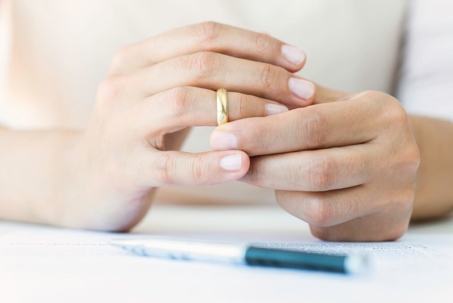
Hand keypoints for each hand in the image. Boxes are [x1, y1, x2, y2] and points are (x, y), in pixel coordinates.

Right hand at [61, 22, 315, 230]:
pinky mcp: (123, 169)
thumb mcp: (160, 96)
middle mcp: (124, 83)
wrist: (82, 182)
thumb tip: (270, 69)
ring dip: (243, 109)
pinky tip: (243, 162)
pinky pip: (172, 164)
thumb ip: (200, 80)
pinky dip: (211, 163)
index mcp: (137, 59)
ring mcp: (119, 125)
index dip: (256, 44)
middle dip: (260, 75)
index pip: (204, 35)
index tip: (297, 61)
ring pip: (186, 103)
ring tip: (282, 122)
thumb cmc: (138, 138)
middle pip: (201, 64)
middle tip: (302, 93)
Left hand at [211, 87, 419, 240]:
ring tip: (251, 171)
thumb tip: (234, 103)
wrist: (396, 162)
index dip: (262, 133)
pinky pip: (324, 220)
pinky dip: (293, 205)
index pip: (312, 124)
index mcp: (381, 113)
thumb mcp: (332, 104)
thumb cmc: (351, 129)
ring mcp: (393, 194)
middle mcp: (397, 154)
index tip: (222, 136)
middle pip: (315, 167)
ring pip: (318, 201)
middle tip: (224, 159)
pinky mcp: (385, 223)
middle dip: (262, 165)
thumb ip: (291, 101)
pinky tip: (282, 189)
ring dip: (275, 188)